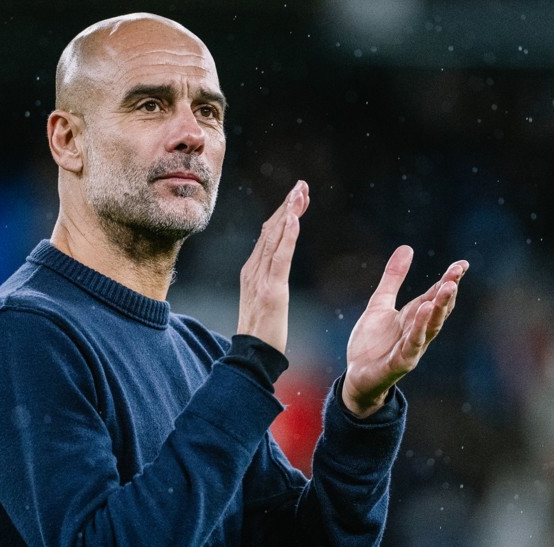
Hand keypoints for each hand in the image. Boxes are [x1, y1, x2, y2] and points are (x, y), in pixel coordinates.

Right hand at [236, 180, 309, 353]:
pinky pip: (280, 258)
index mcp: (252, 271)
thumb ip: (267, 280)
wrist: (252, 355)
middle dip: (287, 206)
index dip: (283, 213)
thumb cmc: (261, 332)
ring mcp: (260, 278)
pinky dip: (287, 236)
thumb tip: (274, 267)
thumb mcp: (263, 300)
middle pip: (271, 230)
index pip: (268, 235)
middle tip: (301, 185)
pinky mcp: (272, 289)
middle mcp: (253, 269)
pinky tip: (294, 218)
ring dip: (288, 213)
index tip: (297, 196)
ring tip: (299, 192)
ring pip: (275, 238)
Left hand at [342, 246, 466, 417]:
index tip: (462, 264)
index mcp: (414, 317)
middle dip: (447, 293)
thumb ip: (393, 278)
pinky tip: (424, 311)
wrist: (357, 376)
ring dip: (439, 308)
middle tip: (456, 273)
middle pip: (437, 310)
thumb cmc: (371, 343)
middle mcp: (417, 332)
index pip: (435, 296)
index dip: (448, 280)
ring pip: (429, 327)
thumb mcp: (379, 303)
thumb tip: (407, 247)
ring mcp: (410, 348)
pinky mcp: (399, 363)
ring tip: (447, 288)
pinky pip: (411, 345)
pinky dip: (419, 329)